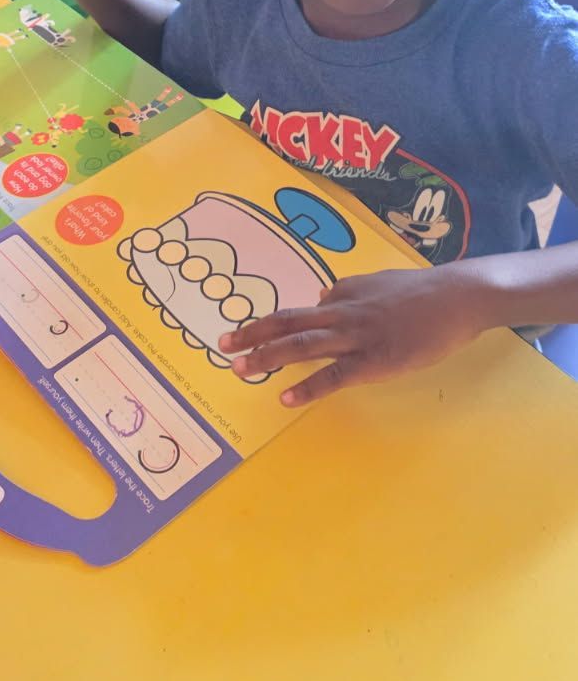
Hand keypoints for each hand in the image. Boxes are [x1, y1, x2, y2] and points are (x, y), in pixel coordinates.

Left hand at [219, 265, 492, 406]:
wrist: (458, 297)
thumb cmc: (422, 292)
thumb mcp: (377, 282)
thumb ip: (348, 289)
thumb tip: (321, 295)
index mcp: (343, 297)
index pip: (296, 312)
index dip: (265, 323)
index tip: (239, 333)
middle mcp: (344, 314)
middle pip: (289, 323)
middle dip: (253, 335)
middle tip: (222, 346)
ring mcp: (359, 336)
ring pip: (305, 345)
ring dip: (269, 356)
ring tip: (241, 368)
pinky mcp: (378, 360)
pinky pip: (336, 375)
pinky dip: (309, 386)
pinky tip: (286, 397)